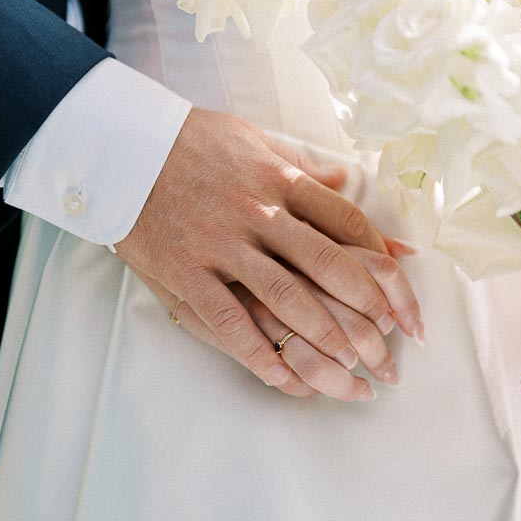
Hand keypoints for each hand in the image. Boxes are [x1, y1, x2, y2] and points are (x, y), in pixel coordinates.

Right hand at [115, 109, 422, 394]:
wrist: (118, 145)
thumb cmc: (189, 142)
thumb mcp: (254, 139)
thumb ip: (303, 164)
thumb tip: (350, 181)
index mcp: (281, 178)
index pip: (349, 223)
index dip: (383, 263)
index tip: (402, 295)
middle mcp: (260, 212)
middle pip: (332, 267)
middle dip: (371, 313)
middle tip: (393, 348)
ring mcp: (223, 244)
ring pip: (289, 299)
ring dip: (328, 339)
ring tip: (355, 370)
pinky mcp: (186, 271)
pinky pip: (230, 322)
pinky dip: (260, 356)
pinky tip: (286, 381)